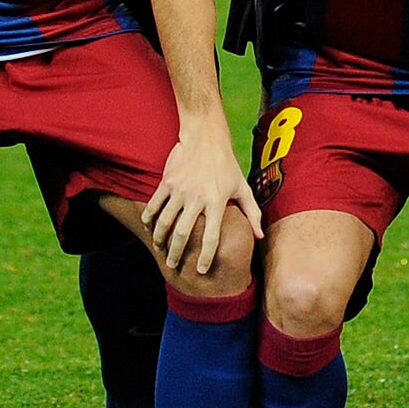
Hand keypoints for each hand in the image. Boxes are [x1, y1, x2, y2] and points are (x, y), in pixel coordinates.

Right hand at [144, 116, 259, 276]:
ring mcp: (180, 190)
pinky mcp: (167, 182)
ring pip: (164, 221)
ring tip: (160, 250)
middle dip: (177, 253)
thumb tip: (259, 236)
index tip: (201, 270)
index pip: (212, 236)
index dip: (206, 256)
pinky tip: (149, 228)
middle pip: (183, 233)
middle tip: (173, 265)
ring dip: (160, 240)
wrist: (205, 136)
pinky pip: (154, 204)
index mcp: (217, 202)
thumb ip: (252, 212)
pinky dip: (149, 218)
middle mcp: (197, 198)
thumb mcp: (242, 186)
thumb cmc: (226, 164)